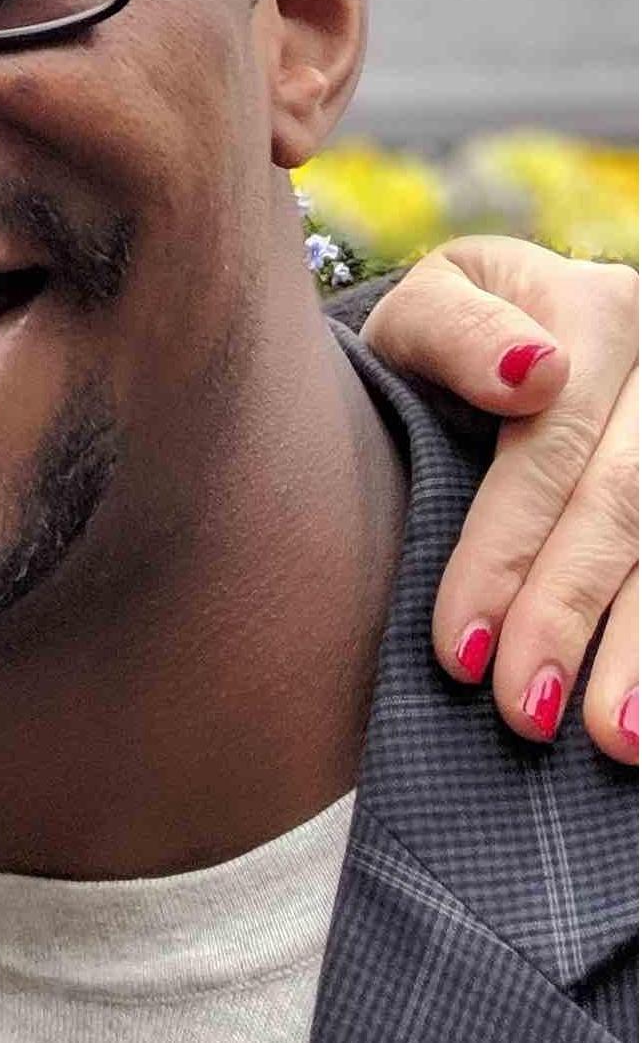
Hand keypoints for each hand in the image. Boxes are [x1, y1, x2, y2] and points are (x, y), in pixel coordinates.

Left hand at [360, 237, 636, 760]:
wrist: (507, 330)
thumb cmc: (448, 335)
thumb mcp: (424, 307)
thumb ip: (456, 332)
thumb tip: (532, 371)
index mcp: (592, 310)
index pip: (550, 451)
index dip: (507, 554)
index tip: (459, 650)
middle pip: (622, 508)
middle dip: (570, 618)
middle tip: (526, 713)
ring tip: (611, 737)